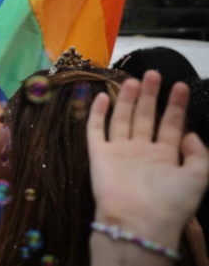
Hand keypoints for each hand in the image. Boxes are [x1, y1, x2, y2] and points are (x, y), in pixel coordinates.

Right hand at [87, 70, 208, 247]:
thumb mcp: (199, 177)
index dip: (176, 105)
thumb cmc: (171, 202)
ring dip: (126, 99)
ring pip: (122, 119)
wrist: (138, 221)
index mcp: (165, 157)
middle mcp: (142, 151)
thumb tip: (189, 133)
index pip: (171, 125)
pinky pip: (96, 130)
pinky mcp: (99, 154)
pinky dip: (98, 114)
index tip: (180, 85)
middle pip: (145, 117)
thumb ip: (198, 154)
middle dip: (150, 96)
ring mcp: (119, 152)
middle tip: (153, 74)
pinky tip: (102, 97)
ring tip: (133, 80)